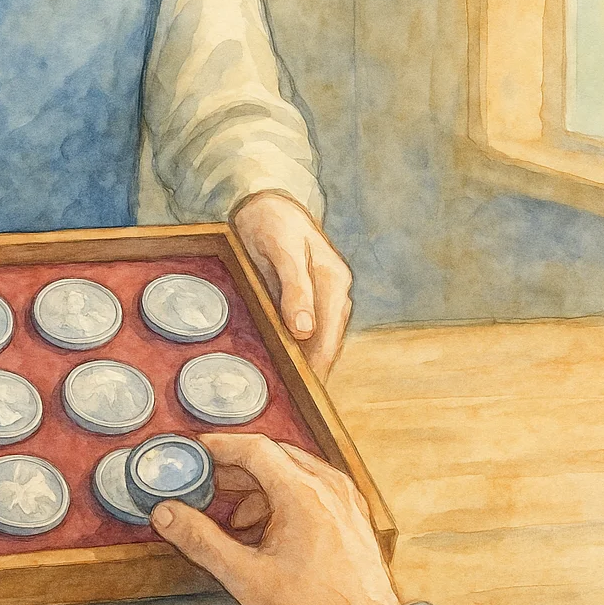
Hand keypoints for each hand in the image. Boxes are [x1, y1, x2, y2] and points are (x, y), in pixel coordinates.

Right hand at [150, 433, 399, 604]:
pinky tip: (267, 530)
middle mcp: (326, 484)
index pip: (253, 448)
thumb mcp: (246, 577)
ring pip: (292, 470)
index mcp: (301, 491)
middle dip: (234, 467)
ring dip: (258, 485)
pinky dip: (282, 496)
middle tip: (204, 484)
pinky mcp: (351, 513)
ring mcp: (343, 496)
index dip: (218, 446)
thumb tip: (165, 513)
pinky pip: (311, 487)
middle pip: (272, 456)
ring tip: (233, 518)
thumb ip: (202, 541)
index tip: (193, 452)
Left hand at [231, 192, 351, 378]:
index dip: (316, 369)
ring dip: (303, 363)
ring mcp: (325, 297)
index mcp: (335, 282)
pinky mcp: (310, 298)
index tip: (302, 395)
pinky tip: (281, 365)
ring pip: (317, 341)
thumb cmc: (272, 222)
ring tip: (284, 393)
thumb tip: (304, 331)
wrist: (266, 202)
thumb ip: (294, 288)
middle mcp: (337, 294)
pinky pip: (307, 331)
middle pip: (326, 345)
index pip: (328, 339)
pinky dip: (296, 349)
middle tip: (288, 402)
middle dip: (310, 373)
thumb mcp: (281, 250)